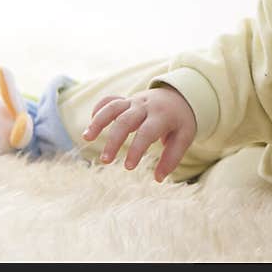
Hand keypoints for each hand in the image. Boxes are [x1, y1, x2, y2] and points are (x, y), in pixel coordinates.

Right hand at [82, 86, 196, 181]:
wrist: (182, 93)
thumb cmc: (180, 120)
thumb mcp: (184, 137)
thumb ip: (172, 157)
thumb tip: (158, 179)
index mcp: (162, 116)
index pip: (147, 133)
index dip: (136, 149)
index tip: (128, 167)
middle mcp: (146, 106)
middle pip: (125, 120)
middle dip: (114, 140)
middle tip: (105, 161)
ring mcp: (134, 101)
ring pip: (113, 107)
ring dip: (98, 121)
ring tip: (86, 138)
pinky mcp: (126, 99)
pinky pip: (109, 100)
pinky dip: (98, 110)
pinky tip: (91, 126)